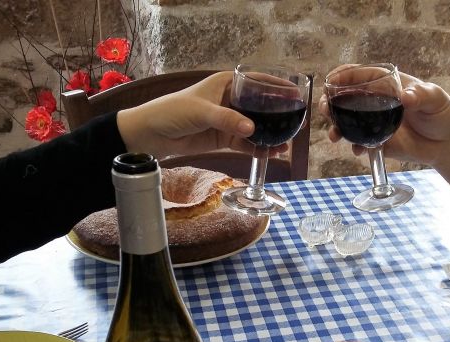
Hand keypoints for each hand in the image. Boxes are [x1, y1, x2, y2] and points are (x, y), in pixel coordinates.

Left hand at [116, 71, 287, 160]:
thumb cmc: (173, 112)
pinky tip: (272, 152)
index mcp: (226, 84)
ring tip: (287, 142)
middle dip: (277, 115)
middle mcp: (230, 100)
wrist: (152, 134)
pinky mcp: (224, 138)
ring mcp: (228, 120)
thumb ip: (227, 119)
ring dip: (270, 134)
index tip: (295, 93)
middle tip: (297, 122)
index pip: (257, 82)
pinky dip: (258, 148)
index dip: (277, 87)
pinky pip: (246, 143)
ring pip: (255, 126)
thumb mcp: (201, 112)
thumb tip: (251, 128)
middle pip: (260, 106)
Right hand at [318, 67, 449, 166]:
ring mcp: (375, 122)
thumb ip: (421, 96)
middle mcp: (376, 101)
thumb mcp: (435, 99)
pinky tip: (357, 150)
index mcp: (387, 84)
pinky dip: (354, 146)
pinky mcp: (378, 141)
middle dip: (331, 102)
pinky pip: (360, 142)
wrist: (447, 143)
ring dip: (336, 127)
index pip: (361, 75)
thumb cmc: (442, 114)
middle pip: (346, 98)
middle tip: (325, 109)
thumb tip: (406, 97)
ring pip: (348, 121)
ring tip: (334, 135)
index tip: (330, 81)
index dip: (343, 76)